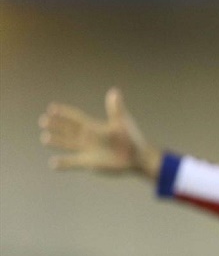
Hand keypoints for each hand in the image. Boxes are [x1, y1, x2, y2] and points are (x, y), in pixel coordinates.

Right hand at [39, 87, 160, 178]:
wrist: (138, 158)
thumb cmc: (132, 138)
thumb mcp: (121, 122)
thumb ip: (115, 108)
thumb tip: (114, 91)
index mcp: (94, 127)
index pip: (76, 118)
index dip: (64, 113)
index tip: (51, 108)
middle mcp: (89, 138)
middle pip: (69, 130)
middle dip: (56, 125)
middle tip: (43, 120)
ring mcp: (88, 150)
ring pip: (68, 144)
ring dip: (57, 142)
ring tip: (44, 138)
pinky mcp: (90, 163)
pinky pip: (73, 163)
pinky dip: (63, 163)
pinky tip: (53, 163)